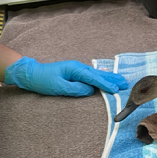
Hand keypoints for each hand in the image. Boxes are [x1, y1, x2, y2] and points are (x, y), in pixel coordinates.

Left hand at [4, 57, 127, 96]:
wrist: (32, 74)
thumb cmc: (43, 80)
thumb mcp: (58, 87)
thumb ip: (75, 89)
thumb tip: (89, 90)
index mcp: (74, 69)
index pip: (93, 78)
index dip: (105, 84)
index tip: (115, 90)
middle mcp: (77, 67)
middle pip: (98, 74)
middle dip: (111, 79)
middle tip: (124, 84)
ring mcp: (76, 69)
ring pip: (96, 74)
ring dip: (108, 78)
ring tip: (120, 81)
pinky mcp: (75, 73)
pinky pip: (91, 76)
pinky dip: (101, 77)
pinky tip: (106, 78)